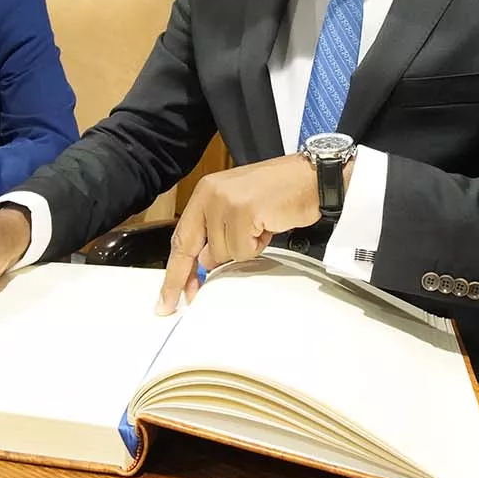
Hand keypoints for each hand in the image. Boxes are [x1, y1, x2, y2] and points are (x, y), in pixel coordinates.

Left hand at [157, 154, 347, 314]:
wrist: (311, 177)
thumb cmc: (279, 193)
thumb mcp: (238, 208)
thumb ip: (217, 233)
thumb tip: (203, 266)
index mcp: (205, 192)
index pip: (181, 236)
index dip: (174, 269)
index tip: (167, 295)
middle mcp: (210, 195)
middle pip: (189, 248)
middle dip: (187, 279)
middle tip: (188, 299)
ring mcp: (225, 203)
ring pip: (222, 254)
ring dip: (243, 249)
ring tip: (260, 229)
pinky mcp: (244, 212)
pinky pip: (243, 251)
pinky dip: (257, 246)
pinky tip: (267, 227)